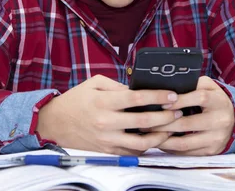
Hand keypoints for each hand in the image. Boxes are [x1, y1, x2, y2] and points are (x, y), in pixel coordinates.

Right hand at [37, 75, 181, 154]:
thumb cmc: (76, 100)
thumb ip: (117, 86)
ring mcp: (107, 139)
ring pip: (142, 142)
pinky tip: (155, 138)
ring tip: (171, 127)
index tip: (172, 95)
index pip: (136, 99)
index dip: (157, 97)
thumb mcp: (94, 84)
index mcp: (103, 101)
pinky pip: (132, 151)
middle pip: (144, 121)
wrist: (55, 123)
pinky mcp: (107, 150)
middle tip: (178, 111)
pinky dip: (147, 146)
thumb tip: (139, 90)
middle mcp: (106, 122)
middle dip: (166, 116)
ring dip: (160, 135)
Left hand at [151, 76, 234, 154]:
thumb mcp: (208, 86)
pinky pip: (187, 153)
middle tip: (145, 121)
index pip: (199, 98)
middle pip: (187, 124)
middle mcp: (220, 121)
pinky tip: (160, 142)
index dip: (179, 100)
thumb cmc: (213, 98)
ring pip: (185, 143)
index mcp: (218, 101)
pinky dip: (171, 148)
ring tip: (149, 134)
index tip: (161, 102)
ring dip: (163, 140)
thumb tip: (168, 87)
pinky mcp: (211, 151)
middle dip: (163, 123)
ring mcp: (216, 138)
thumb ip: (192, 83)